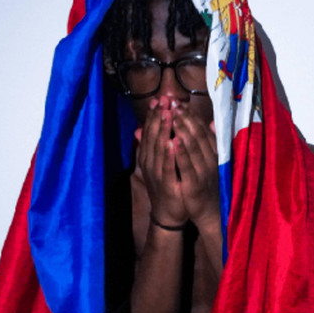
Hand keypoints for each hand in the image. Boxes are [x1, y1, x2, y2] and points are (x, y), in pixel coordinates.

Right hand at [135, 97, 186, 226]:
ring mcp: (156, 173)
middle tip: (164, 99)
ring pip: (158, 148)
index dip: (154, 114)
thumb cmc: (166, 186)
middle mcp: (149, 162)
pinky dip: (168, 154)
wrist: (168, 213)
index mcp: (148, 156)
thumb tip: (141, 128)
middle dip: (158, 116)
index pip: (150, 131)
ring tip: (167, 113)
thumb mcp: (159, 164)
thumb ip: (153, 146)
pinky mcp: (165, 183)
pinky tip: (172, 142)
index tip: (160, 99)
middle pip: (152, 135)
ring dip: (162, 130)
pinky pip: (166, 166)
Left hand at [172, 105, 219, 228]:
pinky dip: (180, 153)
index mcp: (212, 152)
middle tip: (173, 103)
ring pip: (193, 146)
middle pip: (197, 133)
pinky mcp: (195, 183)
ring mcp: (204, 171)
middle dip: (184, 117)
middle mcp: (210, 159)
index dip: (190, 114)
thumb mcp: (207, 161)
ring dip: (183, 130)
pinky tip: (172, 141)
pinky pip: (187, 165)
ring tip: (172, 115)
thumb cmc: (205, 184)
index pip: (201, 129)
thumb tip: (212, 122)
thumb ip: (207, 142)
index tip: (178, 102)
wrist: (208, 211)